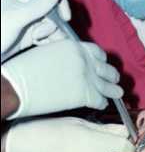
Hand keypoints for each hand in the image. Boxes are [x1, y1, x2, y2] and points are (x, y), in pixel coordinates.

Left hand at [1, 0, 70, 57]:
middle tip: (41, 35)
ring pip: (50, 25)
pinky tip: (42, 45)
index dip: (58, 4)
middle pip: (51, 12)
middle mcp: (26, 9)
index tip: (65, 18)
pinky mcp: (28, 37)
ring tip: (40, 42)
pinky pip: (46, 35)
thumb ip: (36, 6)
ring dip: (52, 33)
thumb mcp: (16, 18)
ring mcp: (28, 24)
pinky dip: (49, 40)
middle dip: (53, 23)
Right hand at [2, 39, 123, 117]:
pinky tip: (102, 104)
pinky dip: (102, 103)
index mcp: (75, 47)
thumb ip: (66, 55)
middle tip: (115, 79)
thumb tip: (73, 63)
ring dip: (113, 90)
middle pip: (106, 68)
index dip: (102, 60)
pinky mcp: (85, 95)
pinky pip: (100, 100)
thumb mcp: (49, 52)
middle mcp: (85, 60)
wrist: (17, 85)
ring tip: (119, 93)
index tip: (103, 65)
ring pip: (107, 85)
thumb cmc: (26, 69)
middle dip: (111, 75)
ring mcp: (87, 77)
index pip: (97, 53)